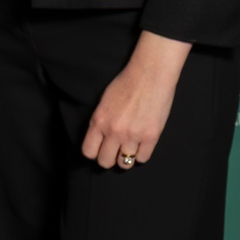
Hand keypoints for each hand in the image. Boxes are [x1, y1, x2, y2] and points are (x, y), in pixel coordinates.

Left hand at [83, 30, 190, 168]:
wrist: (149, 75)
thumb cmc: (125, 85)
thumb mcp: (103, 103)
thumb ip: (100, 122)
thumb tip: (99, 140)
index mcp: (98, 121)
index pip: (88, 152)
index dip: (94, 152)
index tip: (99, 149)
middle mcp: (113, 131)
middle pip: (105, 161)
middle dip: (109, 158)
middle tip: (114, 151)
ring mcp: (133, 136)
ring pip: (125, 163)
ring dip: (126, 157)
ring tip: (129, 147)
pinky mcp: (151, 137)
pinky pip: (143, 158)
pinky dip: (141, 154)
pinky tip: (141, 143)